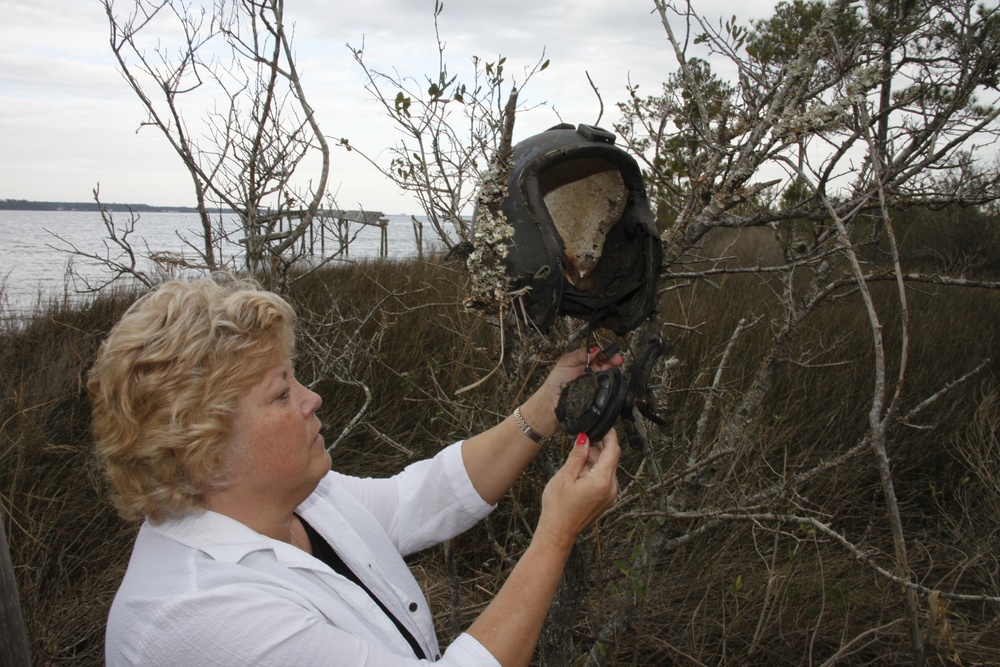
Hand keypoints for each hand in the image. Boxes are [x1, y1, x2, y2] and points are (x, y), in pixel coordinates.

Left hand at [521, 346, 624, 437]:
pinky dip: (609, 386)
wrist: (551, 401)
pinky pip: (605, 391)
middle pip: (608, 366)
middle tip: (617, 361)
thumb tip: (596, 349)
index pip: (601, 357)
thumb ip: (580, 354)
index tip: (613, 354)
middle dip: (614, 362)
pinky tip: (609, 382)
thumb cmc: (557, 381)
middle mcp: (594, 374)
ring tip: (611, 369)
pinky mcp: (597, 398)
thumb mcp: (566, 361)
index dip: (608, 354)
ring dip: (612, 372)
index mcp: (587, 364)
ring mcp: (596, 386)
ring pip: (609, 378)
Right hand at [535, 429, 620, 552]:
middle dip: (600, 446)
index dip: (610, 435)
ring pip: (607, 469)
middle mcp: (611, 488)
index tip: (604, 425)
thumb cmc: (558, 507)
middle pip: (611, 459)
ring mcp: (609, 495)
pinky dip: (595, 470)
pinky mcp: (605, 500)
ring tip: (579, 454)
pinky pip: (604, 479)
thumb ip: (578, 456)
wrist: (558, 532)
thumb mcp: (565, 476)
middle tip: (585, 436)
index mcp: (602, 480)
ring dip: (596, 459)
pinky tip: (580, 469)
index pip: (613, 450)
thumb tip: (585, 438)